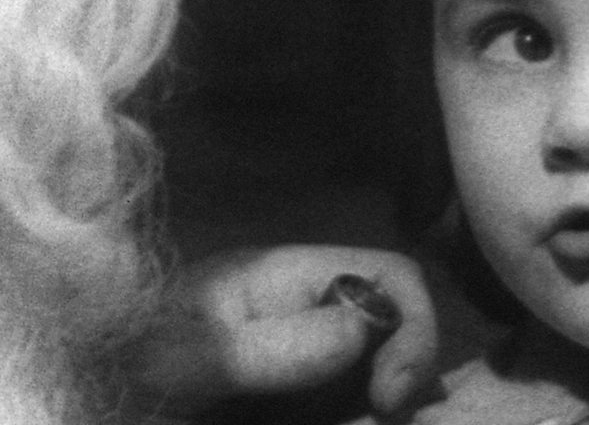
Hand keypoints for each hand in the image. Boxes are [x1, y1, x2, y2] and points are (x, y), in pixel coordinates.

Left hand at [126, 245, 437, 417]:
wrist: (80, 387)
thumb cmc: (122, 363)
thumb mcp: (187, 358)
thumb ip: (272, 344)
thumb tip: (369, 324)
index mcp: (288, 276)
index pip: (390, 275)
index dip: (412, 328)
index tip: (391, 398)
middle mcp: (306, 306)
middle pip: (397, 322)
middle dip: (407, 372)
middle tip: (384, 422)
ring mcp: (302, 351)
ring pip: (381, 366)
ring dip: (384, 399)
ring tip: (366, 424)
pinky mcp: (294, 393)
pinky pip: (348, 397)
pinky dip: (357, 410)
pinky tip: (349, 421)